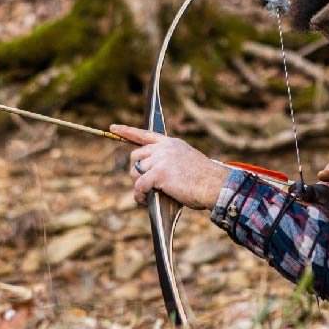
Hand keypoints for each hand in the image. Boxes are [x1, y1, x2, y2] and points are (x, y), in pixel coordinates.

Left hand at [111, 124, 228, 210]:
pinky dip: (139, 195)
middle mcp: (164, 148)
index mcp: (171, 143)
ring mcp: (161, 160)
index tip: (114, 128)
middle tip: (142, 184)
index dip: (127, 131)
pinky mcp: (159, 174)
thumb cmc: (204, 179)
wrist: (214, 184)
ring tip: (144, 195)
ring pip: (136, 171)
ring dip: (137, 185)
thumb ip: (170, 161)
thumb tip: (153, 174)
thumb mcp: (187, 160)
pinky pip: (140, 185)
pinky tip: (143, 200)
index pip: (145, 134)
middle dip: (136, 170)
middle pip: (136, 155)